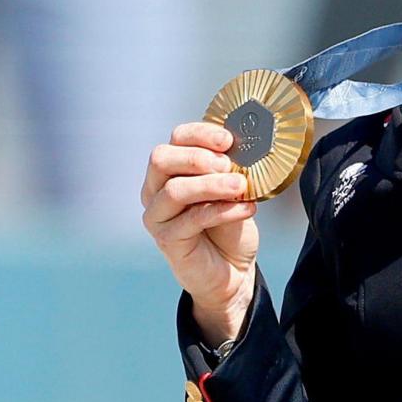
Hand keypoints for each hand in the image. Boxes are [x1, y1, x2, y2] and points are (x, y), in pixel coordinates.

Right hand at [144, 122, 261, 346]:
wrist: (232, 268)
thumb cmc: (230, 223)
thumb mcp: (233, 189)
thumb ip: (231, 169)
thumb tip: (244, 147)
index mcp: (171, 169)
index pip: (176, 138)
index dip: (201, 134)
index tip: (229, 140)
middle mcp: (155, 189)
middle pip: (161, 158)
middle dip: (199, 158)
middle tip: (230, 166)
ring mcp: (157, 215)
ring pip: (174, 190)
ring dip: (211, 184)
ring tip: (241, 186)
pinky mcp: (167, 239)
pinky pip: (191, 219)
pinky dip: (222, 211)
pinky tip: (246, 208)